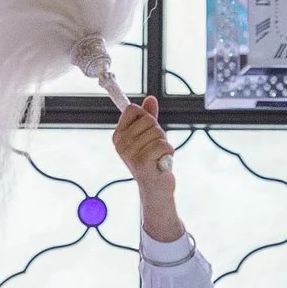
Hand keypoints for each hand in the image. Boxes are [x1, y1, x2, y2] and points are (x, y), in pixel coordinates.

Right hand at [113, 97, 182, 238]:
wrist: (155, 188)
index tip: (147, 130)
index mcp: (118, 136)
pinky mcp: (141, 162)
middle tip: (155, 148)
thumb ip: (148, 117)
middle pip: (148, 120)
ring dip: (164, 143)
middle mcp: (120, 144)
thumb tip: (151, 99)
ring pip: (157, 132)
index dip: (146, 116)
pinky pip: (163, 144)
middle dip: (158, 132)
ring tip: (158, 156)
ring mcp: (130, 153)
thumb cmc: (152, 161)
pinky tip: (162, 161)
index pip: (132, 109)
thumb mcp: (149, 136)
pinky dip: (168, 151)